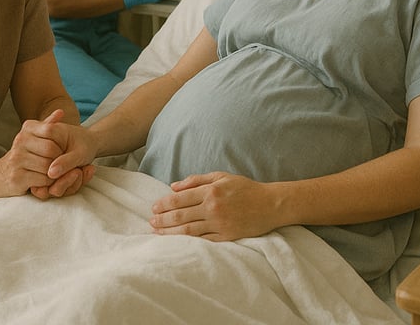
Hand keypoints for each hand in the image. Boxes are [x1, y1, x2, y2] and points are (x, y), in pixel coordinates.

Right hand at [0, 110, 94, 200]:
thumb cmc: (23, 154)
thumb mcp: (34, 136)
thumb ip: (48, 125)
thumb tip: (60, 112)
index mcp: (27, 129)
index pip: (51, 131)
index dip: (61, 141)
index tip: (63, 149)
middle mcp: (20, 141)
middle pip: (51, 150)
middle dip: (59, 158)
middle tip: (61, 163)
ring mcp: (17, 160)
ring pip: (48, 166)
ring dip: (55, 171)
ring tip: (54, 171)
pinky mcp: (17, 178)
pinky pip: (43, 180)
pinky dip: (49, 182)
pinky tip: (46, 180)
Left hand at [150, 172, 278, 240]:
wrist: (269, 204)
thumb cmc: (244, 188)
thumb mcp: (221, 176)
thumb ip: (197, 180)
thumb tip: (174, 186)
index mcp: (211, 191)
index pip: (180, 198)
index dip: (164, 204)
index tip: (153, 207)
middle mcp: (213, 207)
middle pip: (181, 216)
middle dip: (162, 219)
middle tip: (150, 221)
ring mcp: (219, 224)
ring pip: (188, 230)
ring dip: (169, 232)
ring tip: (157, 232)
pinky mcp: (226, 237)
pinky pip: (202, 241)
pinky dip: (187, 242)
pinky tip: (176, 242)